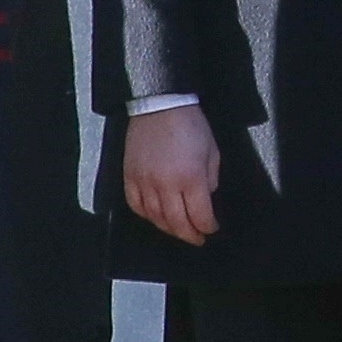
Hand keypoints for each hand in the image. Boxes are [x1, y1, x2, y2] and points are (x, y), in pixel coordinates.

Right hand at [123, 105, 220, 244]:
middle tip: (197, 238)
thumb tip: (206, 197)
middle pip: (177, 223)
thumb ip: (211, 178)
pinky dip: (146, 216)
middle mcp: (166, 185)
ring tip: (178, 229)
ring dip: (169, 229)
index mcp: (191, 178)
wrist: (160, 103)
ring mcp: (145, 182)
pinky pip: (136, 205)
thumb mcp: (211, 150)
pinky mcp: (130, 176)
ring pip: (155, 218)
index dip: (208, 227)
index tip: (212, 228)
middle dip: (190, 235)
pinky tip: (155, 216)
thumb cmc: (190, 124)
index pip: (200, 216)